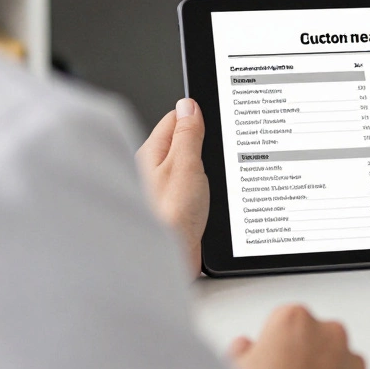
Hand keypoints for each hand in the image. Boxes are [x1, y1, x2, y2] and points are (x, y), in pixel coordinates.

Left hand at [136, 98, 208, 277]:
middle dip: (201, 143)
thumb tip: (188, 106)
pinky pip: (190, 191)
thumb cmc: (168, 217)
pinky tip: (210, 197)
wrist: (163, 262)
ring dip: (202, 170)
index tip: (215, 115)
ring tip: (215, 173)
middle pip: (181, 143)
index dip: (196, 115)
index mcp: (150, 154)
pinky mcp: (173, 211)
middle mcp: (152, 172)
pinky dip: (202, 190)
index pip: (174, 120)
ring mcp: (162, 192)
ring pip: (187, 168)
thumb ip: (187, 135)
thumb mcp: (185, 166)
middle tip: (218, 147)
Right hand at [228, 305, 369, 368]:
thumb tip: (245, 348)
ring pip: (337, 362)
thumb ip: (244, 351)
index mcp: (295, 320)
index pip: (284, 322)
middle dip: (303, 357)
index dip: (273, 346)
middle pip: (315, 339)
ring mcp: (352, 361)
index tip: (267, 365)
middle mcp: (330, 334)